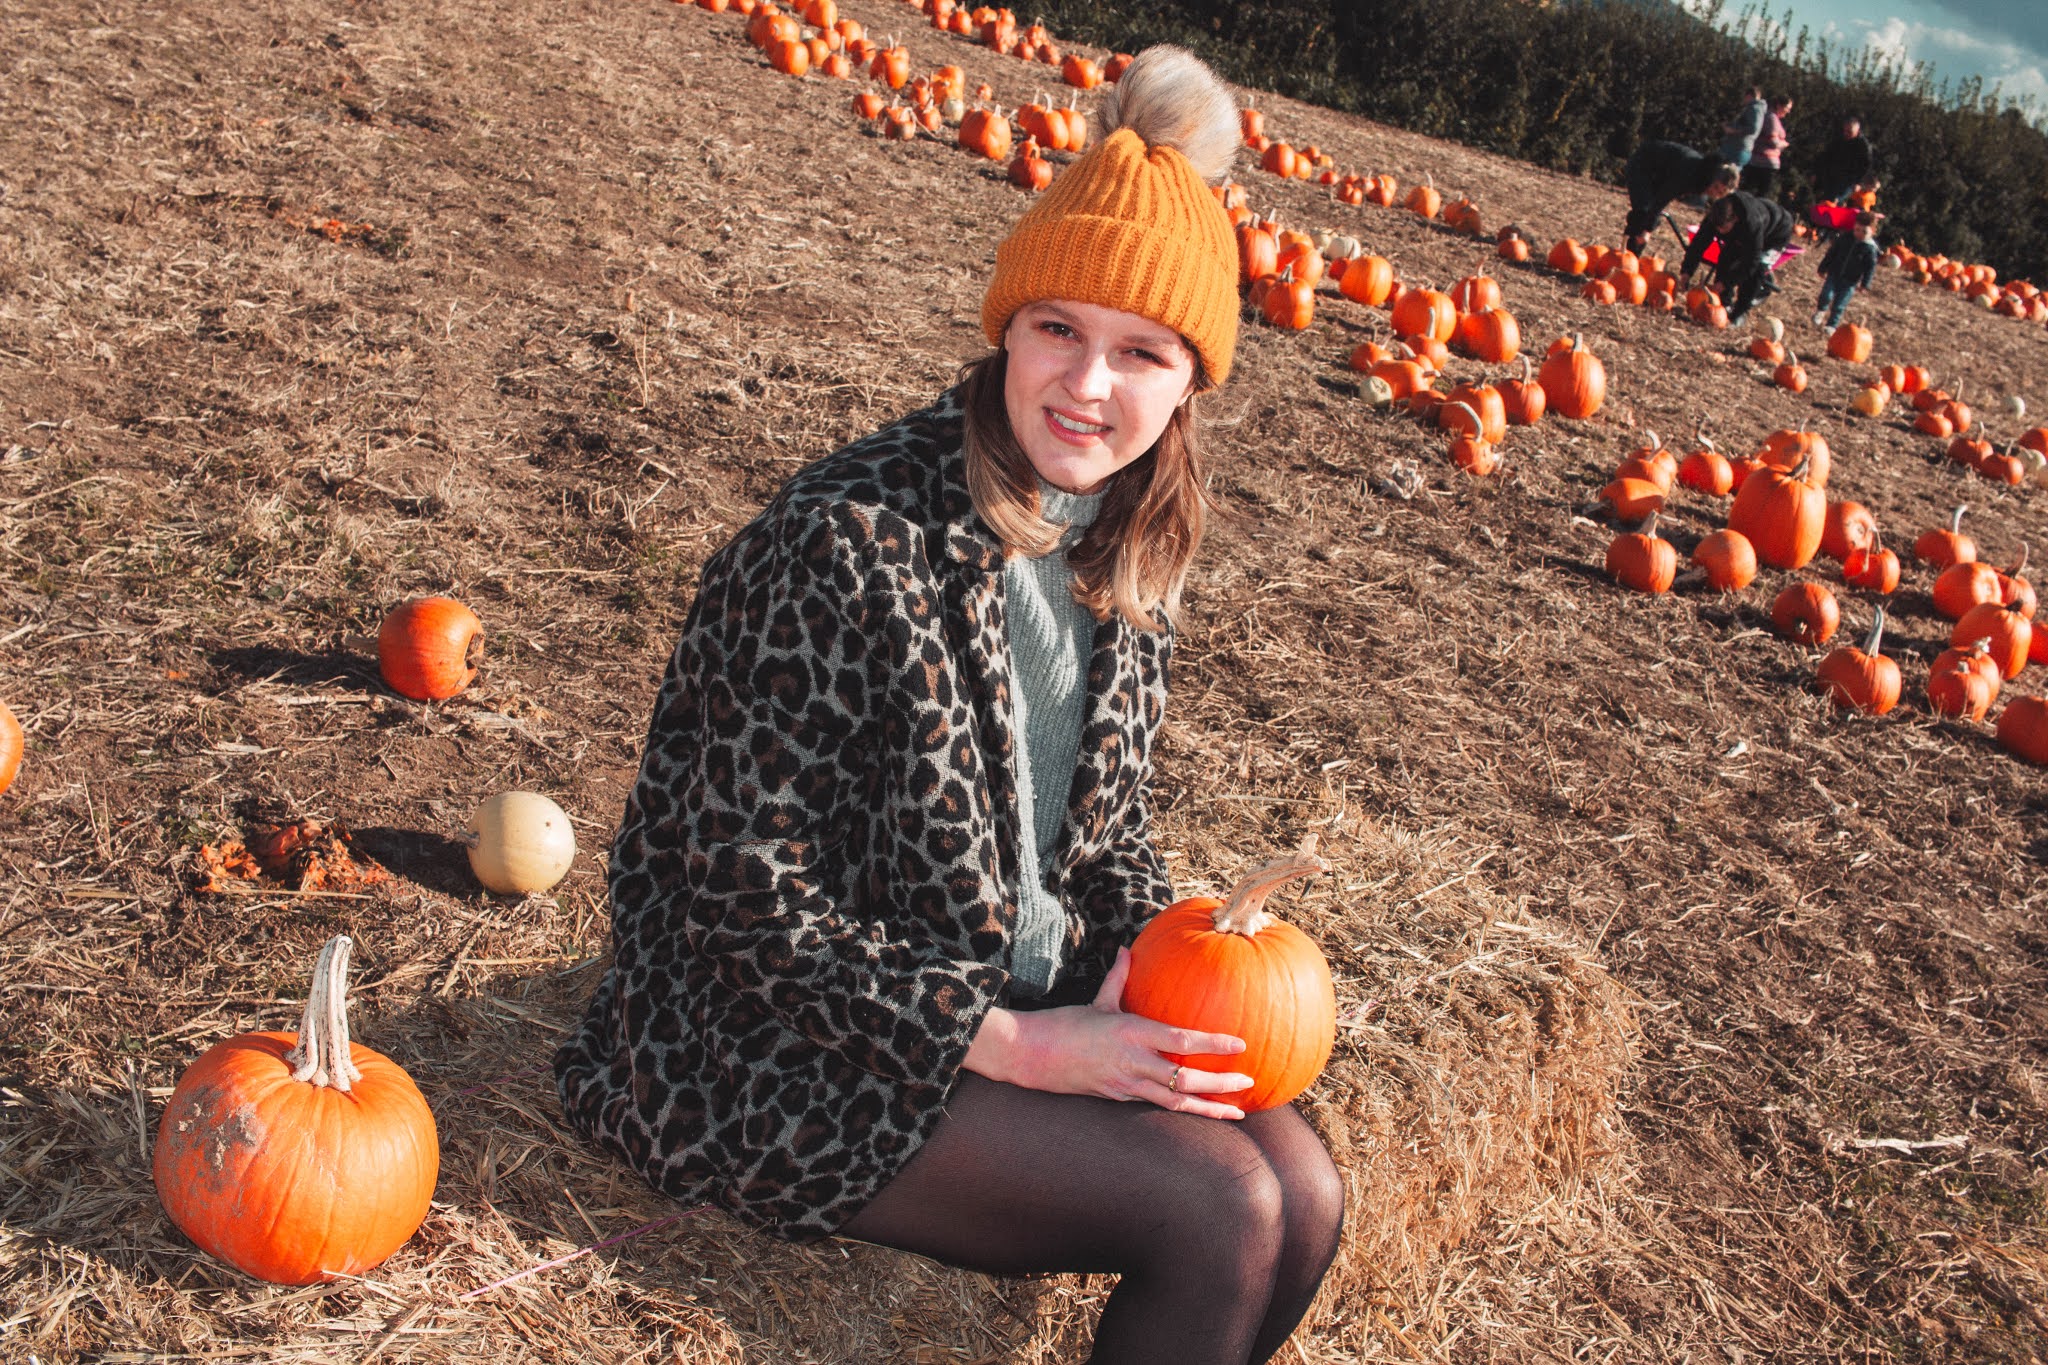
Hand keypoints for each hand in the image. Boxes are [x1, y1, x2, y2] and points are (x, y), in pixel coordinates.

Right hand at [963, 948, 1253, 1119]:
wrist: (1031, 1057)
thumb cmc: (1064, 1025)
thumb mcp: (1096, 1000)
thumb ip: (1119, 978)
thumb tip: (1128, 950)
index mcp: (1131, 1033)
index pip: (1181, 1042)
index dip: (1213, 1045)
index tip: (1240, 1045)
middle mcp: (1132, 1063)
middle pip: (1185, 1081)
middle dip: (1219, 1085)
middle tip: (1248, 1083)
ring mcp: (1126, 1085)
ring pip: (1175, 1103)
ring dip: (1208, 1108)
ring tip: (1236, 1111)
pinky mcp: (1119, 1099)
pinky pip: (1158, 1107)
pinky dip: (1184, 1111)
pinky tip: (1202, 1112)